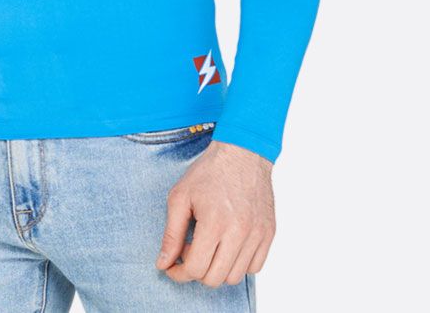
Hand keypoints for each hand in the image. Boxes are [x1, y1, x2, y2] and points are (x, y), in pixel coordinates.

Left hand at [155, 140, 275, 286]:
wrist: (242, 152)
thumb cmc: (209, 172)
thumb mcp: (180, 197)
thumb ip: (171, 234)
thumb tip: (163, 264)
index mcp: (214, 222)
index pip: (195, 269)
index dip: (179, 272)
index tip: (173, 265)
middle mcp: (239, 232)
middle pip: (215, 278)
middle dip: (197, 271)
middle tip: (190, 251)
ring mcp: (257, 234)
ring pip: (235, 277)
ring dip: (218, 269)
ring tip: (210, 247)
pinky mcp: (269, 233)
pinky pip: (255, 267)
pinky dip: (239, 264)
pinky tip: (228, 245)